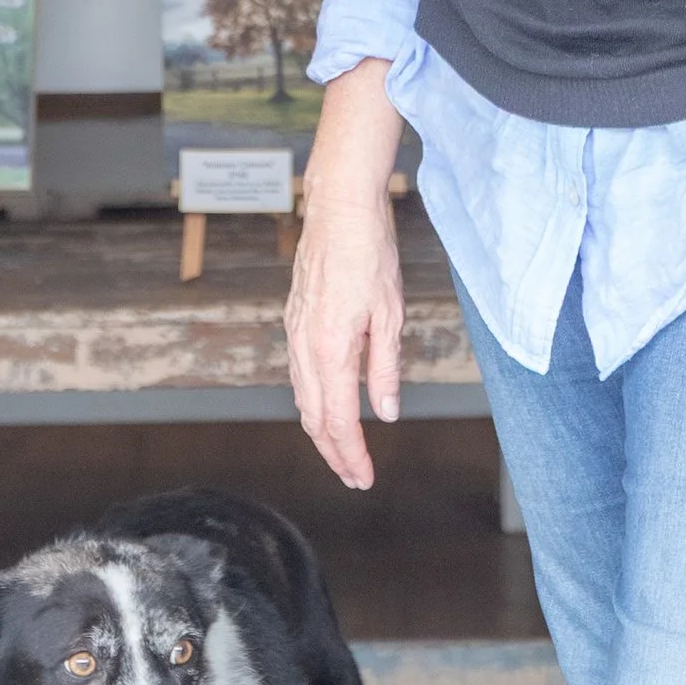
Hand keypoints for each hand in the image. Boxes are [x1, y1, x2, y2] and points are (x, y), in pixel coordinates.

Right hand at [285, 63, 405, 491]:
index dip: (351, 455)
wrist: (340, 207)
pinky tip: (330, 402)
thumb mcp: (391, 313)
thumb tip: (384, 412)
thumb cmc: (370, 252)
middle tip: (356, 476)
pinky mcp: (295, 319)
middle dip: (334, 452)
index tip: (365, 477)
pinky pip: (300, 373)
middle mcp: (304, 346)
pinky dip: (314, 399)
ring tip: (344, 449)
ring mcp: (295, 332)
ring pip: (303, 397)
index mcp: (330, 349)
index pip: (337, 420)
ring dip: (322, 429)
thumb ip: (384, 368)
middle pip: (313, 417)